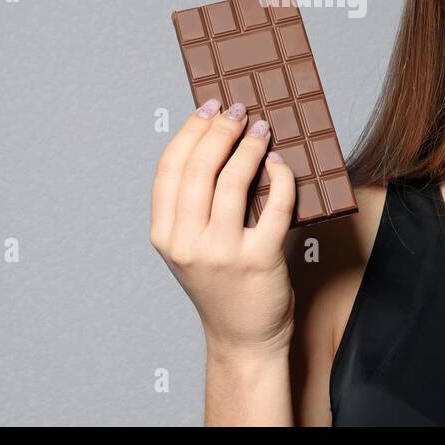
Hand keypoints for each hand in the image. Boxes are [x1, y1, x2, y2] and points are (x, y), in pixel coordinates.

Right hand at [149, 99, 298, 357]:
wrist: (243, 337)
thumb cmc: (220, 284)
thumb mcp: (189, 245)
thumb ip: (191, 203)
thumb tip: (213, 139)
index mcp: (164, 234)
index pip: (170, 167)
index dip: (190, 130)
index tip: (208, 107)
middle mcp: (187, 243)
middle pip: (200, 167)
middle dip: (221, 129)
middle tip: (238, 109)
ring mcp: (222, 253)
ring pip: (234, 181)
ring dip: (250, 145)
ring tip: (261, 129)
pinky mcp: (259, 261)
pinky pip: (273, 205)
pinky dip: (279, 177)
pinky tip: (280, 165)